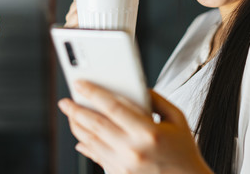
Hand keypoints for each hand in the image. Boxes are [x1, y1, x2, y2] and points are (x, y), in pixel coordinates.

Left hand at [58, 81, 212, 173]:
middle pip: (95, 125)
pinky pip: (97, 158)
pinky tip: (81, 138)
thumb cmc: (183, 151)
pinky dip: (86, 147)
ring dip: (77, 127)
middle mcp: (132, 150)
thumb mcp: (177, 119)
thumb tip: (137, 88)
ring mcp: (124, 166)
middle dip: (76, 110)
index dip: (93, 93)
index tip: (79, 84)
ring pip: (90, 143)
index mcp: (148, 132)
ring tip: (71, 115)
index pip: (112, 107)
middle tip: (65, 100)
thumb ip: (156, 99)